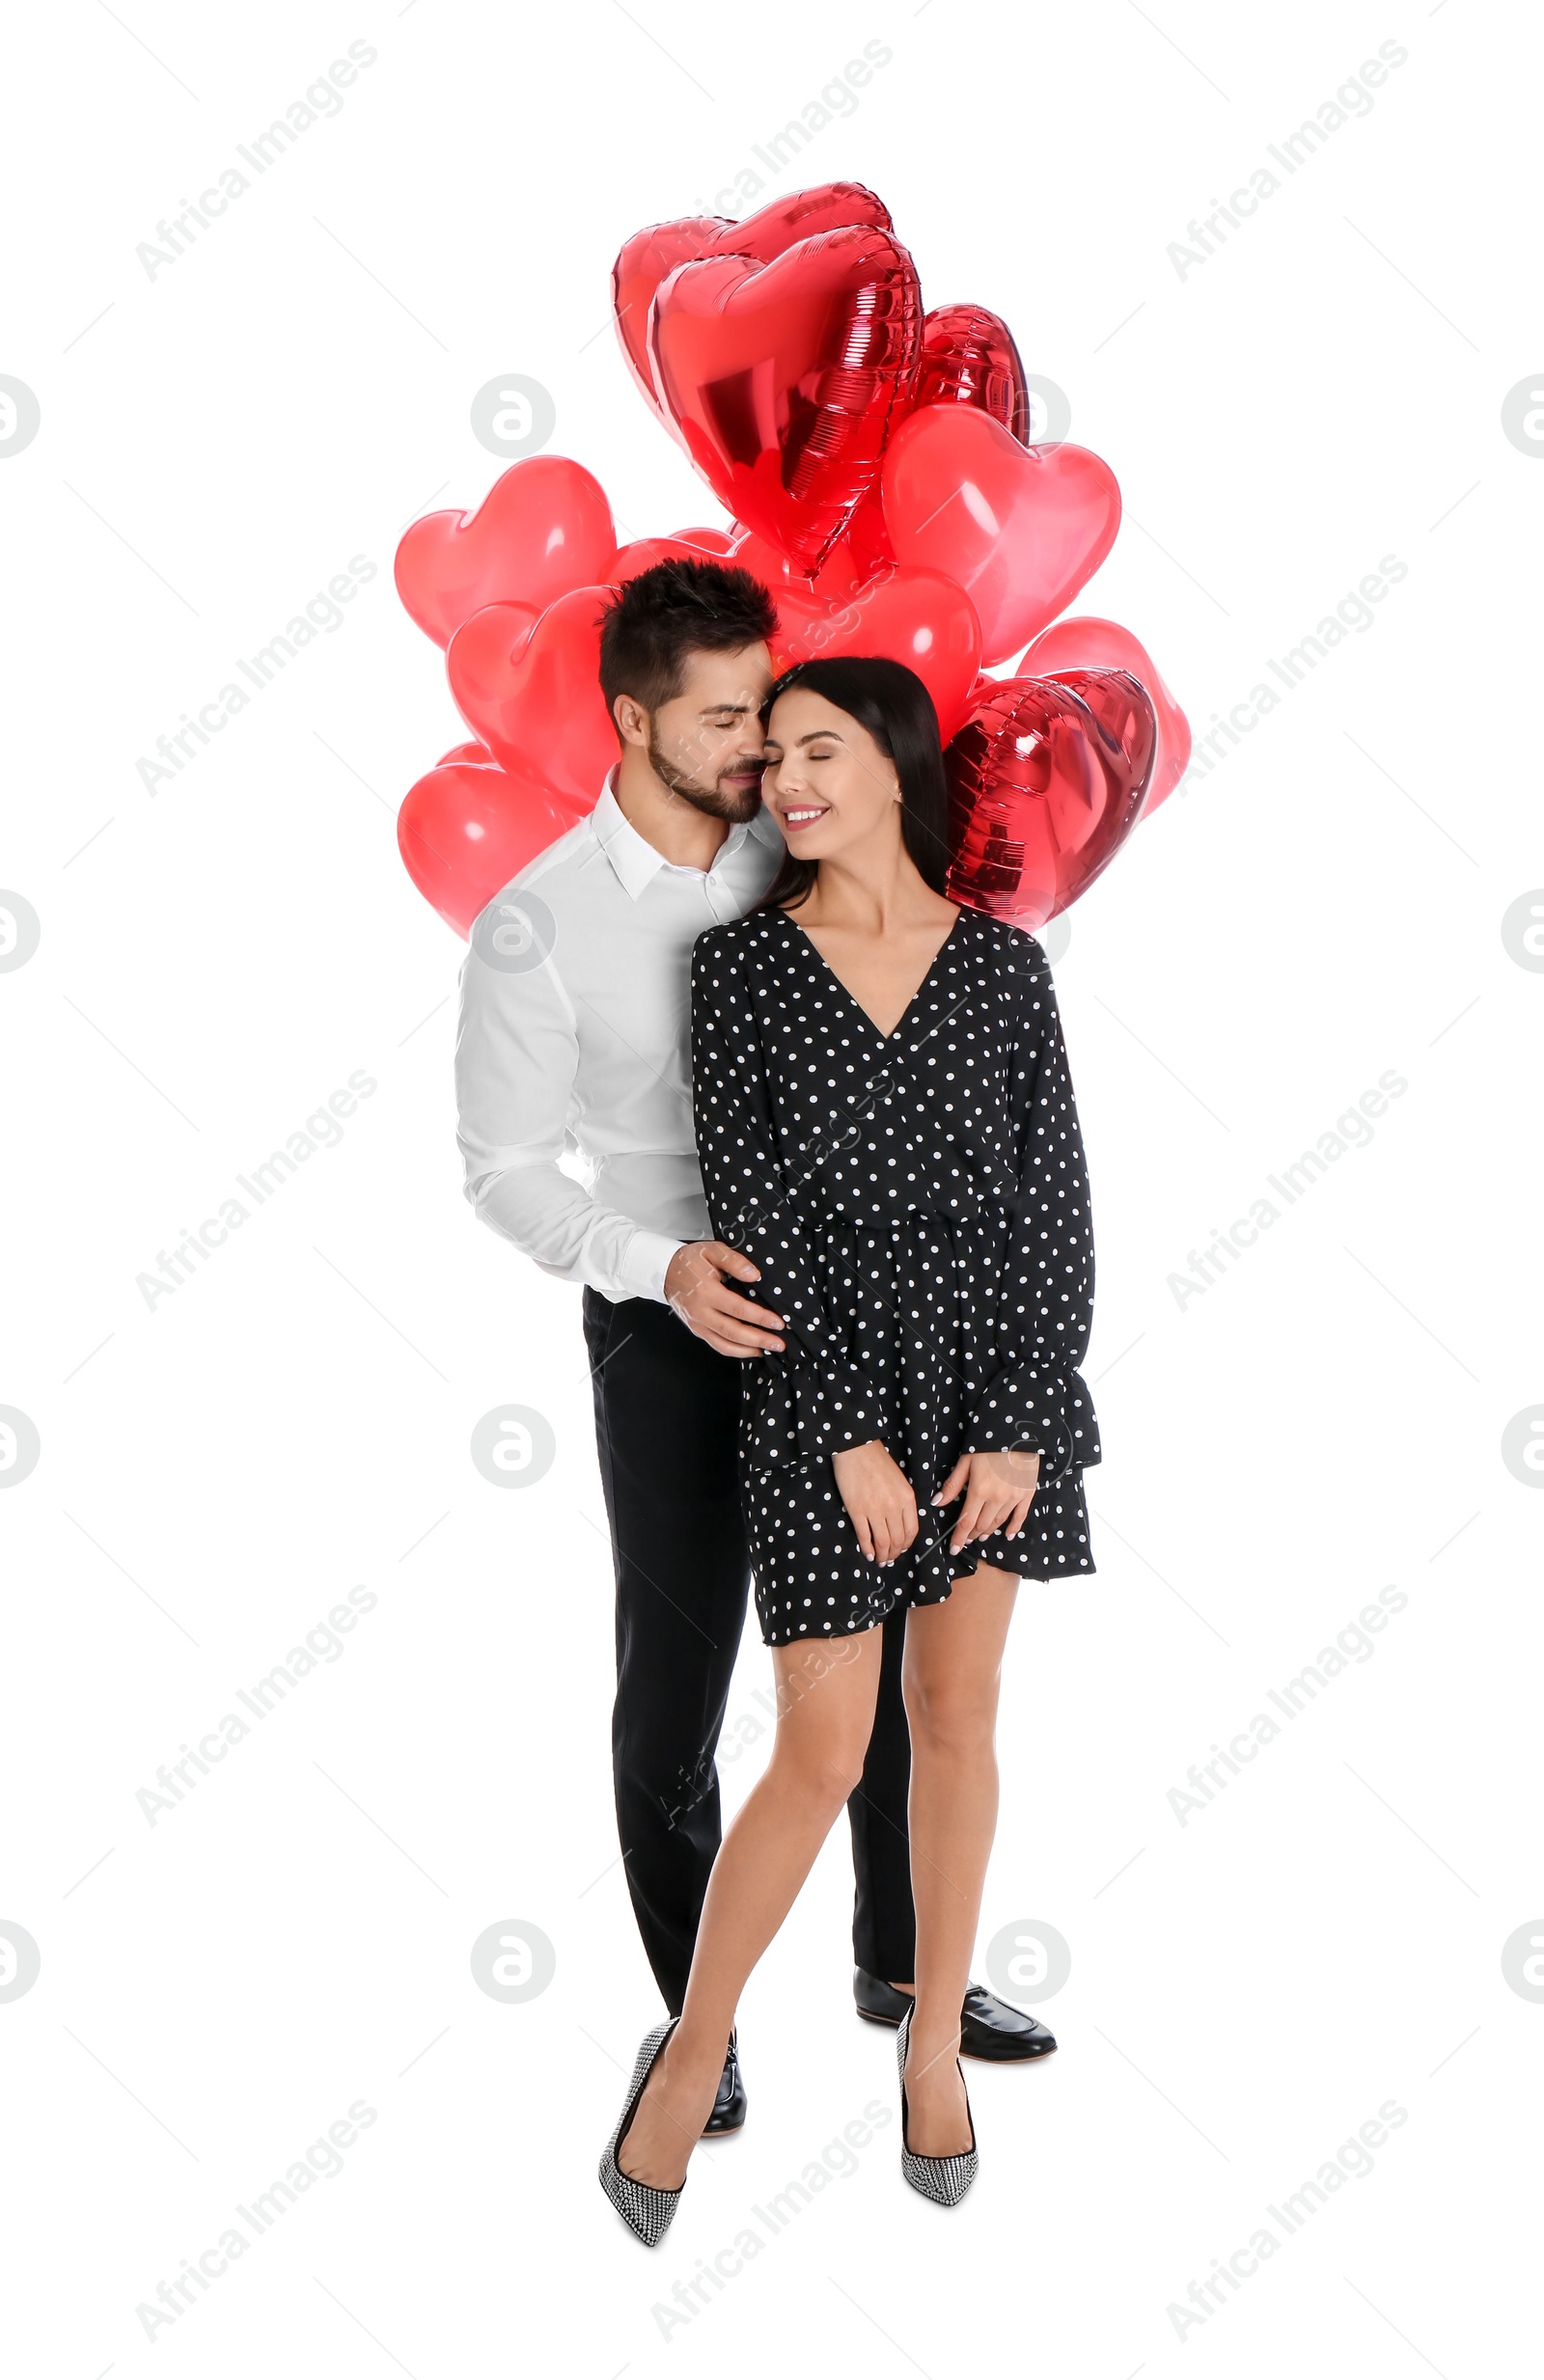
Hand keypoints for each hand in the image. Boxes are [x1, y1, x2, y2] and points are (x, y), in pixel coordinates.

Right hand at [665, 1241, 784, 1359]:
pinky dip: (735, 1351)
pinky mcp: (696, 1330)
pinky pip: (717, 1345)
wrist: (663, 1271)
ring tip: (768, 1350)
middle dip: (759, 1340)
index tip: (779, 1323)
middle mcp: (700, 1312)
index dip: (760, 1317)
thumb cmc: (690, 1260)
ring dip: (748, 1350)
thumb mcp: (712, 1250)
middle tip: (779, 1344)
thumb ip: (734, 1261)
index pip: (738, 1309)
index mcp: (706, 1292)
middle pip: (733, 1332)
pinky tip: (750, 1349)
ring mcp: (697, 1324)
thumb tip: (755, 1275)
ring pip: (725, 1344)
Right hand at [831, 1440, 918, 1566]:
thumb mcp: (899, 1481)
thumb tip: (899, 1524)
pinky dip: (867, 1549)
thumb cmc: (878, 1462)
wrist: (857, 1449)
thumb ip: (903, 1502)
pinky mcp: (857, 1511)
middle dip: (894, 1554)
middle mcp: (894, 1507)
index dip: (906, 1545)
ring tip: (879, 1560)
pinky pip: (865, 1537)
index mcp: (907, 1498)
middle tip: (889, 1559)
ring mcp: (875, 1510)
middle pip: (897, 1540)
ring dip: (882, 1555)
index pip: (912, 1531)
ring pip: (882, 1542)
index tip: (900, 1549)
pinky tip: (867, 1554)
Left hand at [932, 1448, 1039, 1553]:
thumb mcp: (966, 1461)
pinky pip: (1020, 1517)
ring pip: (998, 1523)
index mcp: (979, 1491)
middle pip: (982, 1525)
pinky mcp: (1027, 1494)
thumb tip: (937, 1502)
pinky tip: (1008, 1535)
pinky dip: (1014, 1528)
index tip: (954, 1549)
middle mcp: (997, 1499)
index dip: (959, 1538)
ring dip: (988, 1532)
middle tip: (966, 1539)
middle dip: (972, 1535)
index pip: (966, 1522)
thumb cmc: (987, 1445)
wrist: (1017, 1434)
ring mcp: (1014, 1498)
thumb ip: (952, 1484)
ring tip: (981, 1536)